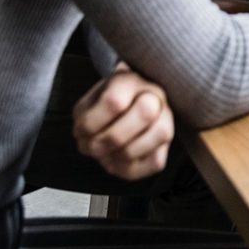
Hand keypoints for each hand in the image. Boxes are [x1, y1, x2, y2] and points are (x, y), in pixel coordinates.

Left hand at [71, 65, 173, 181]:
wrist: (122, 109)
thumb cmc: (102, 107)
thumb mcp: (87, 105)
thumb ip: (85, 120)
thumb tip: (93, 144)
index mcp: (130, 80)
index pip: (114, 101)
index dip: (93, 124)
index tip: (81, 131)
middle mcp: (155, 94)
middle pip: (145, 112)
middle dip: (112, 138)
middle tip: (95, 147)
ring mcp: (166, 118)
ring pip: (160, 134)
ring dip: (124, 154)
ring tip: (107, 155)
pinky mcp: (167, 144)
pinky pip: (157, 161)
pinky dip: (132, 168)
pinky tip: (118, 161)